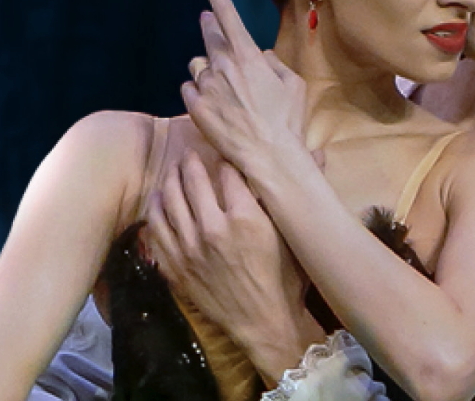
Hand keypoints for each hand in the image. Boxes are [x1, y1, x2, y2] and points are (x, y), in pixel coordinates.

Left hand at [145, 150, 307, 341]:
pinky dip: (155, 212)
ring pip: (169, 202)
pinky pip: (156, 231)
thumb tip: (320, 154)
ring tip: (173, 170)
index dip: (227, 157)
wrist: (266, 324)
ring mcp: (190, 249)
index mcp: (246, 217)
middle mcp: (213, 228)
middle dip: (191, 162)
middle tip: (191, 153)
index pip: (229, 172)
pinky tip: (157, 201)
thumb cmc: (287, 279)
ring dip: (170, 181)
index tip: (225, 150)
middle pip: (193, 182)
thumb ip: (297, 192)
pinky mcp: (176, 267)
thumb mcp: (295, 234)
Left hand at [181, 0, 307, 175]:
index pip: (227, 11)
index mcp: (248, 55)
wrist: (269, 156)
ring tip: (227, 92)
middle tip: (220, 41)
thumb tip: (260, 55)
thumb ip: (274, 62)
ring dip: (209, 71)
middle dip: (214, 33)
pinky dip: (200, 93)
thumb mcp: (294, 84)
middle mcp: (222, 65)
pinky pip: (190, 89)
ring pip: (198, 66)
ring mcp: (206, 86)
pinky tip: (216, 107)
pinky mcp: (194, 106)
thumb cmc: (287, 120)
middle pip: (210, 37)